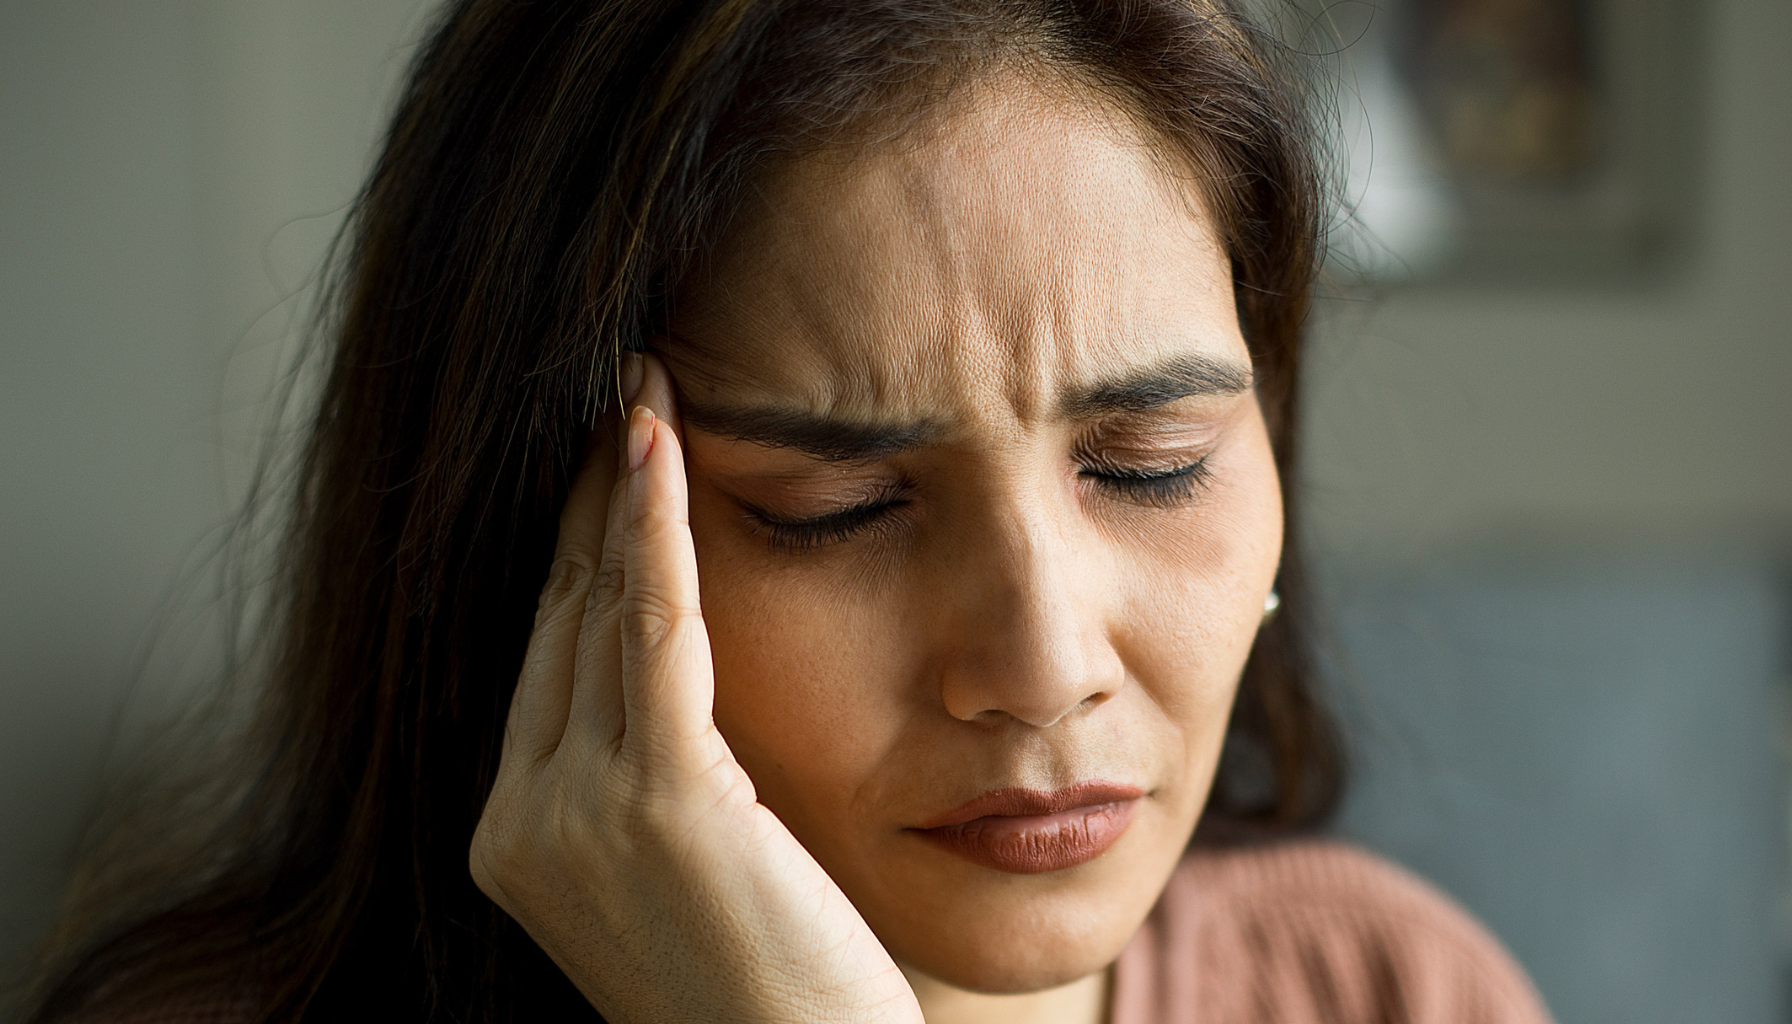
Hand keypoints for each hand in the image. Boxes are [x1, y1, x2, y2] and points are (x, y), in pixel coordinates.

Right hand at [470, 354, 921, 1023]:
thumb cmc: (774, 985)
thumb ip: (657, 773)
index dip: (579, 548)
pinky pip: (648, 633)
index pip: (549, 659)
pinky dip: (653, 531)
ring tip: (645, 389)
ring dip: (621, 487)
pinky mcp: (656, 804)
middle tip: (627, 392)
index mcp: (519, 837)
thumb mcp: (687, 868)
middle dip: (591, 498)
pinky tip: (661, 448)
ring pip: (595, 610)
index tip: (612, 459)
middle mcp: (524, 822)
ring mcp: (576, 815)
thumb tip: (672, 667)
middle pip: (559, 619)